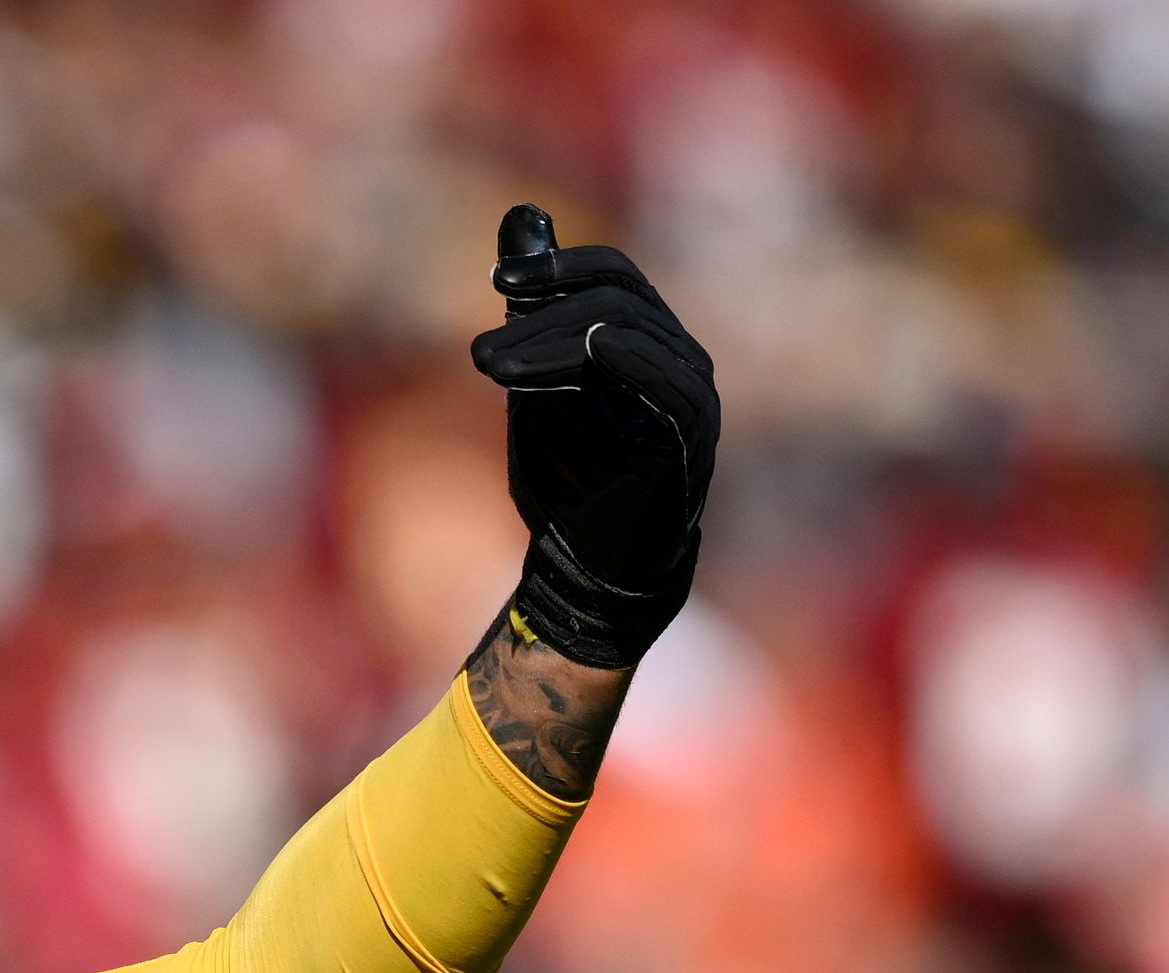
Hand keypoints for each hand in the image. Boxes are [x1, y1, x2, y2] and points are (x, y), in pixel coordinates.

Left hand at [471, 204, 717, 667]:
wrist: (584, 562)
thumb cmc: (566, 472)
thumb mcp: (533, 375)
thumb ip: (533, 303)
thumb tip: (520, 213)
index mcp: (645, 339)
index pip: (613, 275)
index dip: (557, 268)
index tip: (496, 283)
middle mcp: (678, 358)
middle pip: (618, 299)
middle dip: (542, 316)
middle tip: (477, 354)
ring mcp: (691, 398)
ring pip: (632, 335)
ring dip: (555, 345)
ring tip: (492, 368)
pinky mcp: (691, 442)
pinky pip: (670, 387)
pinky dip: (630, 359)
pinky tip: (589, 349)